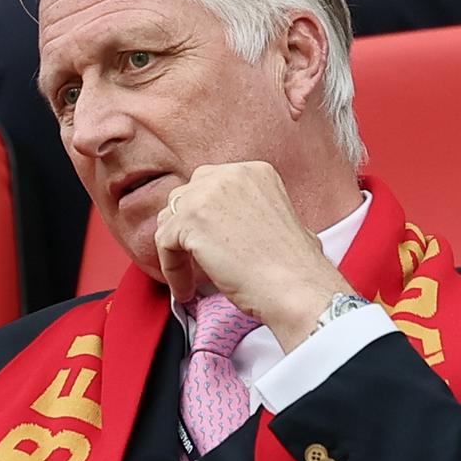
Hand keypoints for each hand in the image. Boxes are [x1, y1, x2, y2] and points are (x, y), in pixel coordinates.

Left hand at [155, 163, 354, 349]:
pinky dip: (171, 269)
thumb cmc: (293, 266)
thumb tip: (218, 223)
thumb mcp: (275, 217)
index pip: (209, 186)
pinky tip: (187, 289)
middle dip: (184, 228)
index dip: (202, 218)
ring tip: (189, 278)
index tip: (206, 244)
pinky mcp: (190, 220)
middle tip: (190, 258)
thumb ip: (245, 208)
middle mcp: (230, 174)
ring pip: (170, 220)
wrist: (296, 287)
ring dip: (175, 250)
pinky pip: (163, 243)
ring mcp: (207, 194)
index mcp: (254, 171)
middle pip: (184, 197)